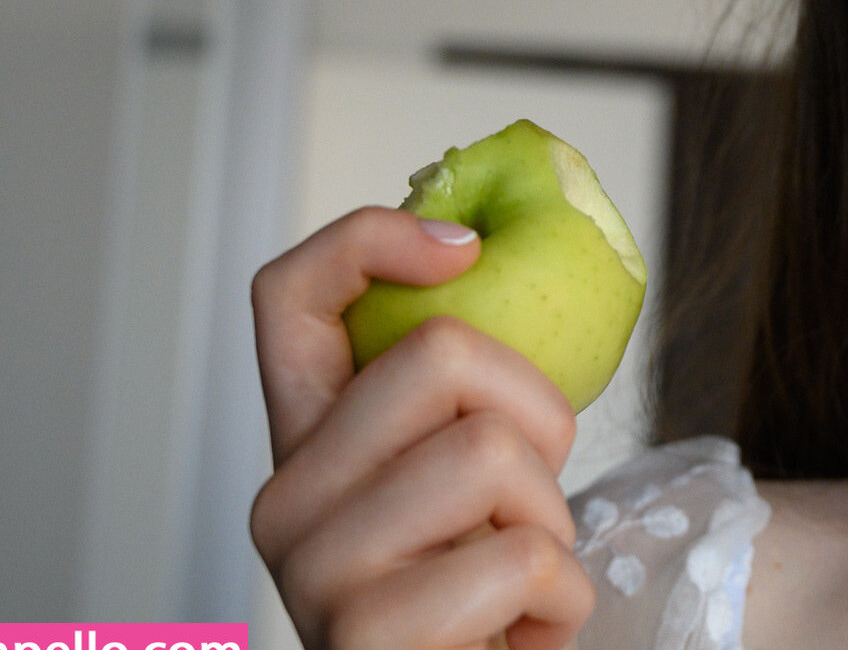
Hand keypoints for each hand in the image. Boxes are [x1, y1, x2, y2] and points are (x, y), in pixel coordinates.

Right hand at [250, 207, 595, 649]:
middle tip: (529, 499)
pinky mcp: (366, 640)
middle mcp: (284, 499)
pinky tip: (522, 634)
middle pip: (441, 351)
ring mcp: (315, 573)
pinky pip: (523, 558)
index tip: (465, 248)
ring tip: (521, 577)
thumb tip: (488, 255)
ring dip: (552, 520)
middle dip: (539, 415)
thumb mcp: (467, 484)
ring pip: (491, 451)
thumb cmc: (482, 597)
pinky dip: (563, 599)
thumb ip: (463, 398)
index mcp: (307, 442)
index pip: (288, 295)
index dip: (370, 237)